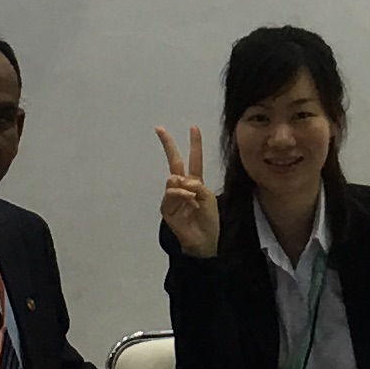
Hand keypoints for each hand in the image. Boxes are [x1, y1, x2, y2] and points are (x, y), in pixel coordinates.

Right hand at [155, 124, 220, 255]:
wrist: (205, 241)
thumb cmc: (209, 220)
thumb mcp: (208, 197)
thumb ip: (196, 185)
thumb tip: (178, 181)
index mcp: (195, 182)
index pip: (194, 159)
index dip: (195, 144)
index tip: (193, 127)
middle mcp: (182, 187)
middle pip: (174, 161)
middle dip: (168, 144)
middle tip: (160, 129)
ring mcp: (173, 197)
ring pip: (173, 179)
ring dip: (185, 187)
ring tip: (193, 200)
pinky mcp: (166, 208)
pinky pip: (171, 193)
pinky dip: (181, 195)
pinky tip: (189, 202)